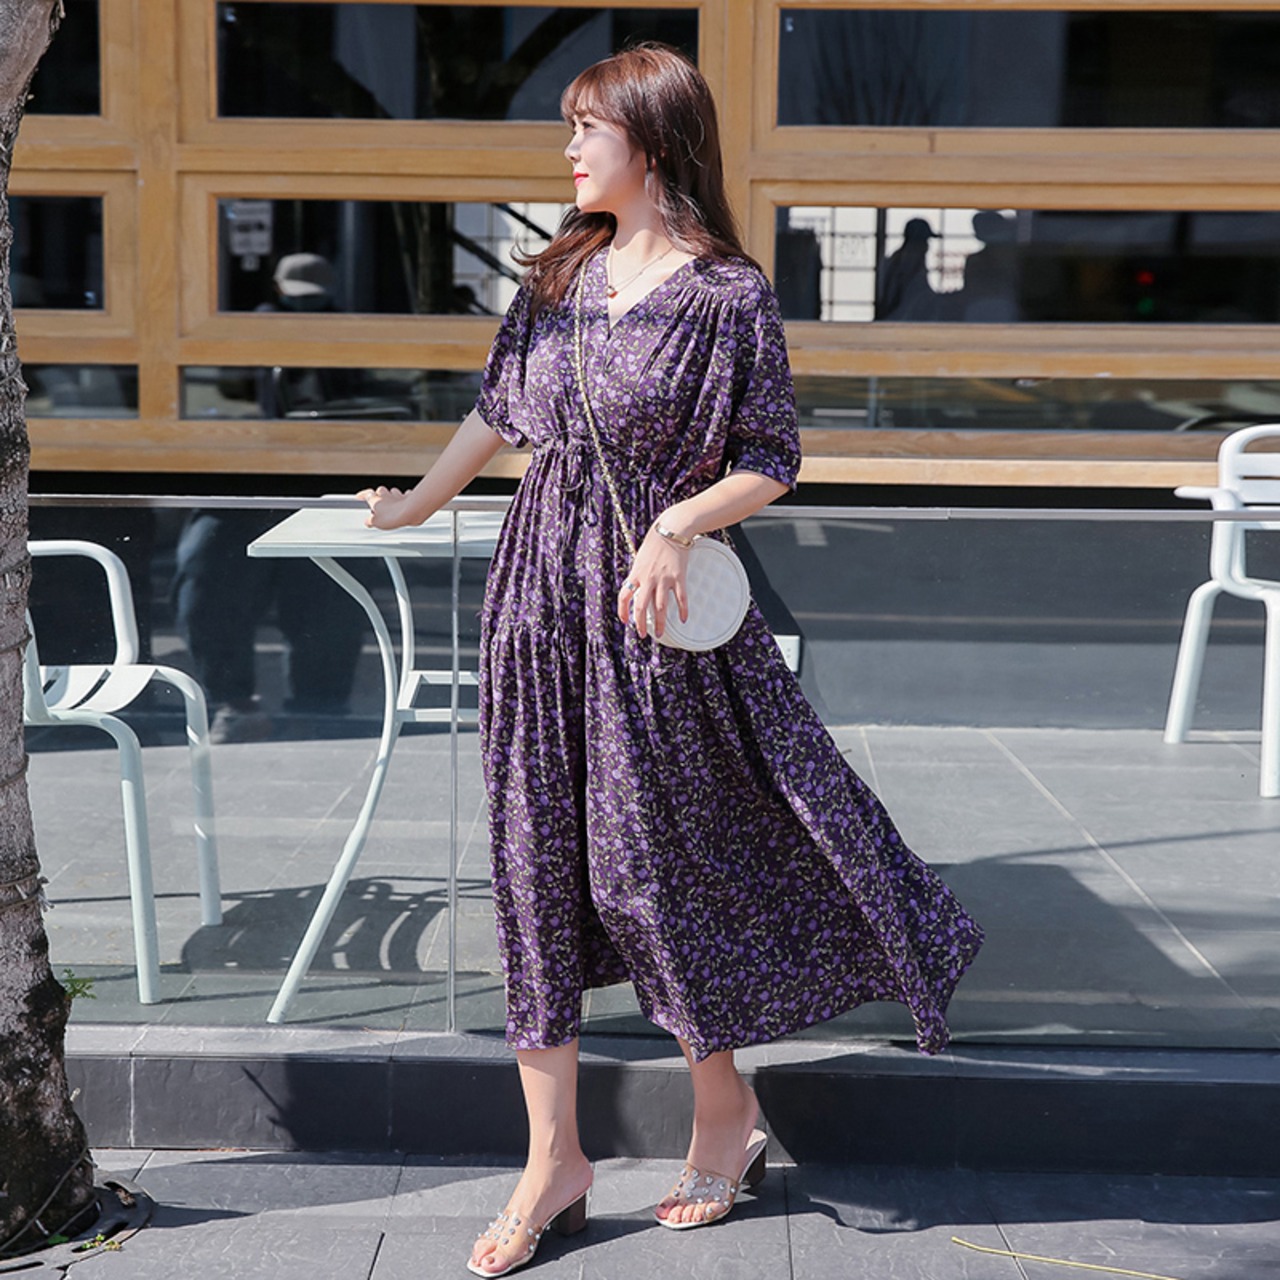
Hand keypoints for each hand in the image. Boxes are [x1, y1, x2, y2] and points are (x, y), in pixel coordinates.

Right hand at [357, 485, 414, 529]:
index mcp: (375, 500)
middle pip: (380, 491)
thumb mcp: (376, 523)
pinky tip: (405, 503)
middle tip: (379, 503)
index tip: (359, 496)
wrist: (410, 512)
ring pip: (393, 492)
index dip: (363, 495)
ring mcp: (398, 495)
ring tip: (392, 504)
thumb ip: (370, 521)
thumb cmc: (392, 516)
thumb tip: (368, 522)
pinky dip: (405, 498)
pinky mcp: (409, 498)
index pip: (367, 494)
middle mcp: (386, 495)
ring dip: (392, 496)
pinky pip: (406, 495)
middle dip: (379, 495)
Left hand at [617, 524, 690, 639]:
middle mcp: (648, 578)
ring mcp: (664, 579)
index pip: (624, 596)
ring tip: (659, 633)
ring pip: (660, 607)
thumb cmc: (656, 541)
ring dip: (659, 623)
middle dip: (640, 624)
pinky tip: (683, 619)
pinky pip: (680, 598)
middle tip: (643, 634)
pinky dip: (682, 610)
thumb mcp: (641, 558)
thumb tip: (638, 586)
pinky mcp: (678, 577)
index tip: (625, 621)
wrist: (672, 529)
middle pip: (641, 606)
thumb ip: (639, 573)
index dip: (623, 611)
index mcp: (636, 573)